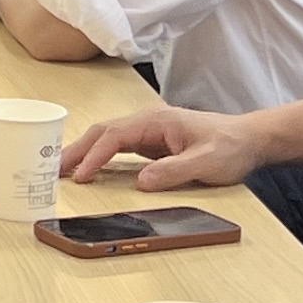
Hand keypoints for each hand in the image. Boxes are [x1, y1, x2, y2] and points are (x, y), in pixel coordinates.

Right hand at [59, 102, 265, 189]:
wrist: (249, 139)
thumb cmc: (231, 146)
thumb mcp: (207, 162)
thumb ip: (174, 171)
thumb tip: (142, 181)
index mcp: (156, 121)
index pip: (114, 136)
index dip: (94, 156)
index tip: (80, 175)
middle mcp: (147, 121)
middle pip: (102, 132)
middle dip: (76, 150)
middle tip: (53, 170)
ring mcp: (148, 131)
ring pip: (106, 138)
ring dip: (84, 152)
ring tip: (63, 170)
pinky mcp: (151, 142)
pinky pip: (117, 147)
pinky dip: (98, 156)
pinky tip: (89, 168)